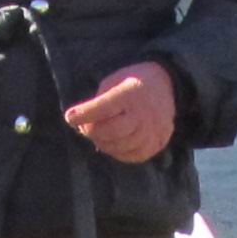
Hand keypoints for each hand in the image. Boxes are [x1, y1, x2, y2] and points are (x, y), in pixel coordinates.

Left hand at [62, 63, 177, 165]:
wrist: (166, 85)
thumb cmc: (132, 83)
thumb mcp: (113, 81)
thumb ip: (98, 102)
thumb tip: (83, 124)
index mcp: (130, 93)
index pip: (104, 108)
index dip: (84, 114)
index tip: (70, 117)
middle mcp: (143, 113)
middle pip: (111, 131)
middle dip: (92, 131)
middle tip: (85, 127)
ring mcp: (152, 130)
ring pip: (120, 146)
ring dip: (103, 143)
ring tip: (99, 134)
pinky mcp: (157, 142)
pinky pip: (133, 156)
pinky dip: (118, 152)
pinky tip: (113, 142)